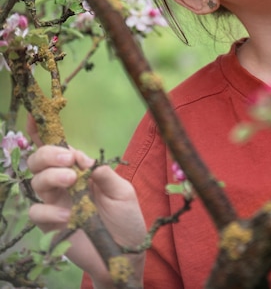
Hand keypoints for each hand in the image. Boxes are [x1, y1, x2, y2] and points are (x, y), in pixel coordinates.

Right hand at [28, 145, 145, 286]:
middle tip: (68, 161)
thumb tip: (84, 158)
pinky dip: (49, 211)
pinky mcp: (51, 226)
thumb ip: (104, 174)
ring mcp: (57, 204)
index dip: (46, 134)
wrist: (126, 253)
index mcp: (81, 171)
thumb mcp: (122, 191)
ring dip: (50, 177)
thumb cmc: (126, 218)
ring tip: (70, 180)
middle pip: (40, 161)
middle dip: (48, 154)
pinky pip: (37, 213)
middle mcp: (65, 184)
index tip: (42, 124)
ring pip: (36, 183)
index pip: (61, 149)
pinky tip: (69, 215)